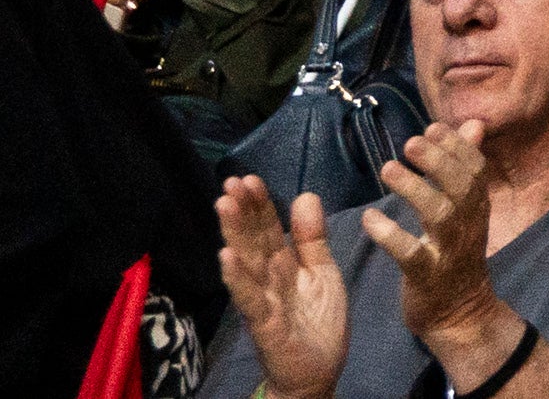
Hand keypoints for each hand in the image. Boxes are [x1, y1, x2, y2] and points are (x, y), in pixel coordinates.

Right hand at [216, 178, 357, 398]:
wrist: (317, 374)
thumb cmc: (316, 323)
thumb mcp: (322, 272)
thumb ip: (312, 238)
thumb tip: (305, 195)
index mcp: (282, 266)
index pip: (268, 228)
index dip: (260, 204)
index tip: (248, 177)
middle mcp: (267, 280)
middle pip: (253, 240)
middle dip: (242, 211)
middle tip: (230, 181)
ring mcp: (263, 301)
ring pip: (247, 262)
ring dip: (234, 234)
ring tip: (223, 205)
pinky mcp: (265, 324)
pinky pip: (250, 298)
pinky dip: (238, 278)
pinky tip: (226, 257)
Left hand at [363, 121, 508, 375]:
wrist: (460, 315)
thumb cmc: (456, 256)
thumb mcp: (468, 211)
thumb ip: (465, 167)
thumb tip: (472, 125)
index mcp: (477, 208)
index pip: (475, 169)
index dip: (456, 146)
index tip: (431, 127)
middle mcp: (468, 225)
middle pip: (461, 186)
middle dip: (438, 161)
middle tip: (410, 142)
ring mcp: (449, 251)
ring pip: (439, 214)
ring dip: (415, 189)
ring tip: (388, 168)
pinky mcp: (427, 276)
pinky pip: (410, 254)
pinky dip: (390, 235)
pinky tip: (369, 218)